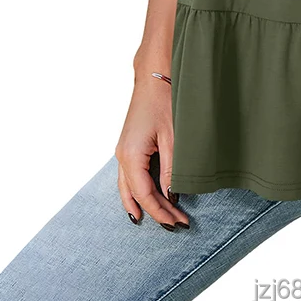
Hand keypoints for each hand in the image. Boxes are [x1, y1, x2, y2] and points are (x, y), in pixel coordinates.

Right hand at [114, 71, 189, 229]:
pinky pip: (129, 176)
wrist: (154, 76)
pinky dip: (137, 191)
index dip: (161, 212)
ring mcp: (123, 150)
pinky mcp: (128, 144)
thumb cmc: (165, 101)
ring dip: (144, 203)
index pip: (145, 195)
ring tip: (159, 219)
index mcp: (131, 156)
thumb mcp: (173, 137)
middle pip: (135, 195)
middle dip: (155, 212)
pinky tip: (145, 198)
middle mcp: (122, 156)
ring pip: (128, 187)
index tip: (179, 223)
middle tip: (176, 225)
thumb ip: (171, 168)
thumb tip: (172, 195)